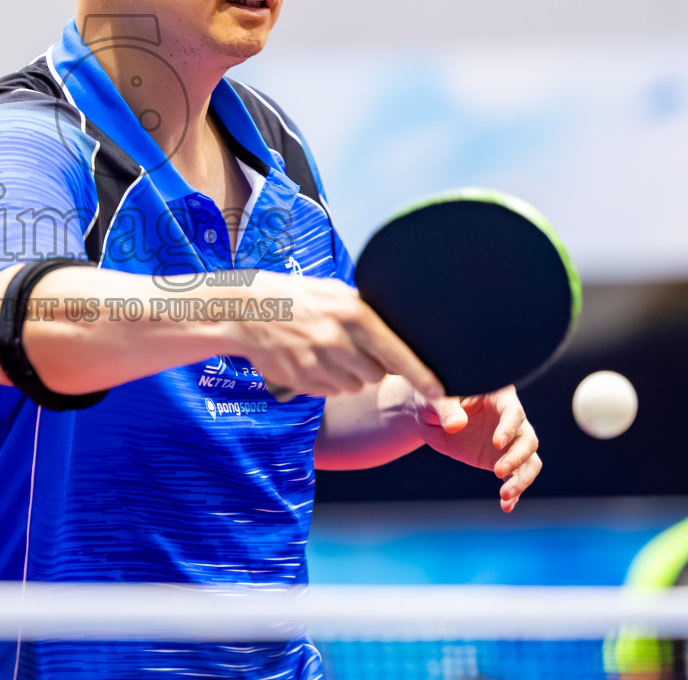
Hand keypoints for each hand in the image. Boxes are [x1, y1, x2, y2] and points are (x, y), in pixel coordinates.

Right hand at [229, 275, 445, 399]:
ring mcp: (317, 361)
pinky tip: (310, 359)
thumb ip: (365, 312)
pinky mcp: (301, 378)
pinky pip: (329, 391)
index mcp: (353, 313)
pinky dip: (326, 381)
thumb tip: (398, 332)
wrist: (247, 309)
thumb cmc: (297, 298)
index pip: (396, 353)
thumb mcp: (334, 292)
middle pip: (376, 374)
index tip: (440, 393)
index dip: (421, 377)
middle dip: (370, 367)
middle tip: (350, 348)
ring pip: (353, 386)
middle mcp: (338, 339)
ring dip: (347, 375)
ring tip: (325, 350)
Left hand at [411, 385, 540, 511]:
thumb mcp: (433, 400)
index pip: (513, 412)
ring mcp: (509, 442)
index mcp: (498, 397)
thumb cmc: (433, 400)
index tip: (498, 443)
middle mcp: (510, 420)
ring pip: (529, 461)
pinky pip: (515, 477)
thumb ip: (446, 409)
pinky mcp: (502, 461)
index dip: (509, 427)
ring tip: (505, 495)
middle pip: (528, 439)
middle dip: (518, 457)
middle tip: (498, 471)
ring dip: (522, 479)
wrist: (429, 418)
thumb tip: (456, 425)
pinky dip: (515, 493)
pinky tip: (507, 506)